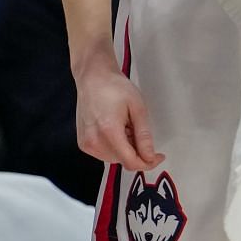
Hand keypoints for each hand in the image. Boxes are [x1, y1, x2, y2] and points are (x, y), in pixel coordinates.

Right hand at [75, 53, 162, 170]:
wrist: (93, 78)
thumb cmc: (114, 87)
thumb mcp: (138, 109)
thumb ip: (144, 136)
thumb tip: (150, 156)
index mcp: (109, 132)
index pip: (131, 162)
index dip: (148, 162)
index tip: (157, 157)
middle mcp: (94, 141)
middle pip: (123, 160)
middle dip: (135, 150)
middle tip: (136, 127)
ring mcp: (86, 144)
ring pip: (114, 158)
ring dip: (124, 148)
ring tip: (123, 125)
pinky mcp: (83, 143)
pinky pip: (104, 153)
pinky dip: (113, 146)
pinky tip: (113, 128)